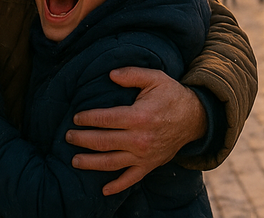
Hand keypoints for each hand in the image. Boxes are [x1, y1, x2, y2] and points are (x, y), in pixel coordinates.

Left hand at [66, 67, 204, 195]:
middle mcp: (140, 139)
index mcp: (139, 116)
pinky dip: (117, 186)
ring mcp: (144, 155)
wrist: (195, 118)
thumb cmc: (171, 95)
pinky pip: (131, 179)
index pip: (105, 119)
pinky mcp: (149, 165)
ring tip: (74, 160)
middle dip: (82, 140)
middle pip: (103, 142)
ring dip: (90, 163)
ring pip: (111, 163)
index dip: (87, 119)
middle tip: (68, 136)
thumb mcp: (155, 78)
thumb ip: (132, 74)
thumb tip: (110, 74)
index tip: (76, 118)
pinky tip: (103, 190)